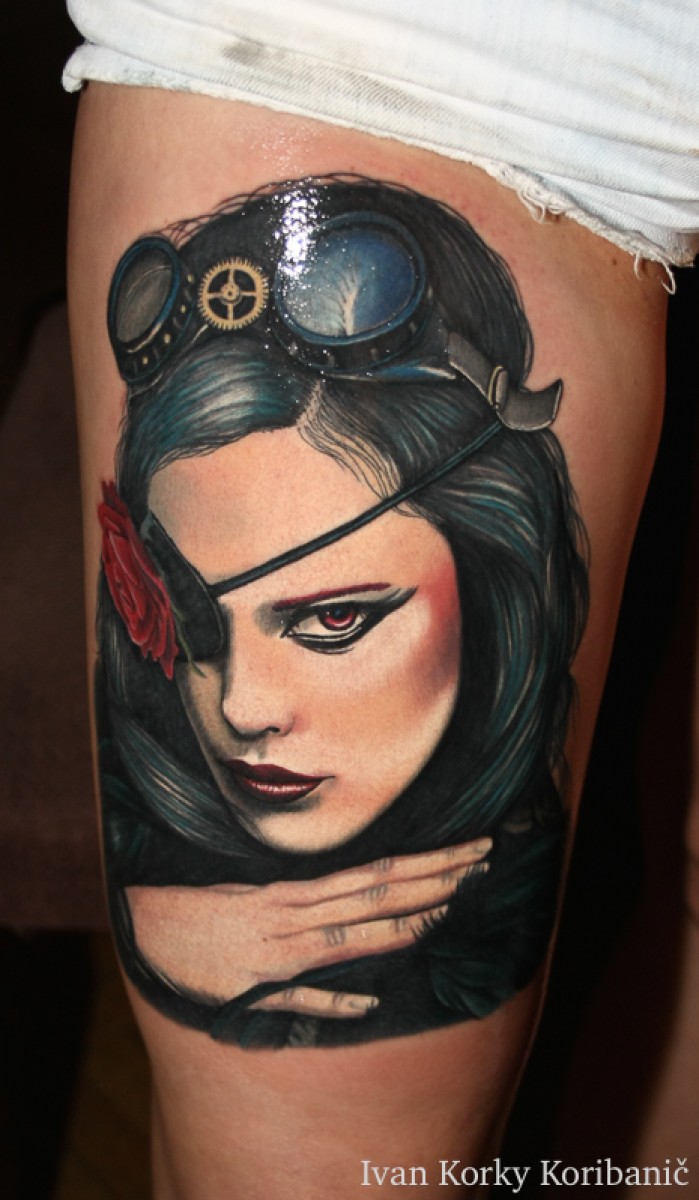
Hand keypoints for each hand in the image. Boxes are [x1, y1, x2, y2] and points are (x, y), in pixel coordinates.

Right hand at [126, 837, 490, 1015]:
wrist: (148, 926)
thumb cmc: (206, 909)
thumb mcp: (259, 896)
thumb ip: (308, 904)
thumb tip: (349, 904)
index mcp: (300, 890)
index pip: (378, 871)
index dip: (428, 863)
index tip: (471, 851)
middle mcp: (298, 914)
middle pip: (379, 891)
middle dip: (435, 876)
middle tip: (484, 857)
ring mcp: (280, 950)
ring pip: (351, 933)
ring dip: (404, 921)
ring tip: (455, 904)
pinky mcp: (255, 986)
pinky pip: (298, 998)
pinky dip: (332, 1001)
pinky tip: (369, 1006)